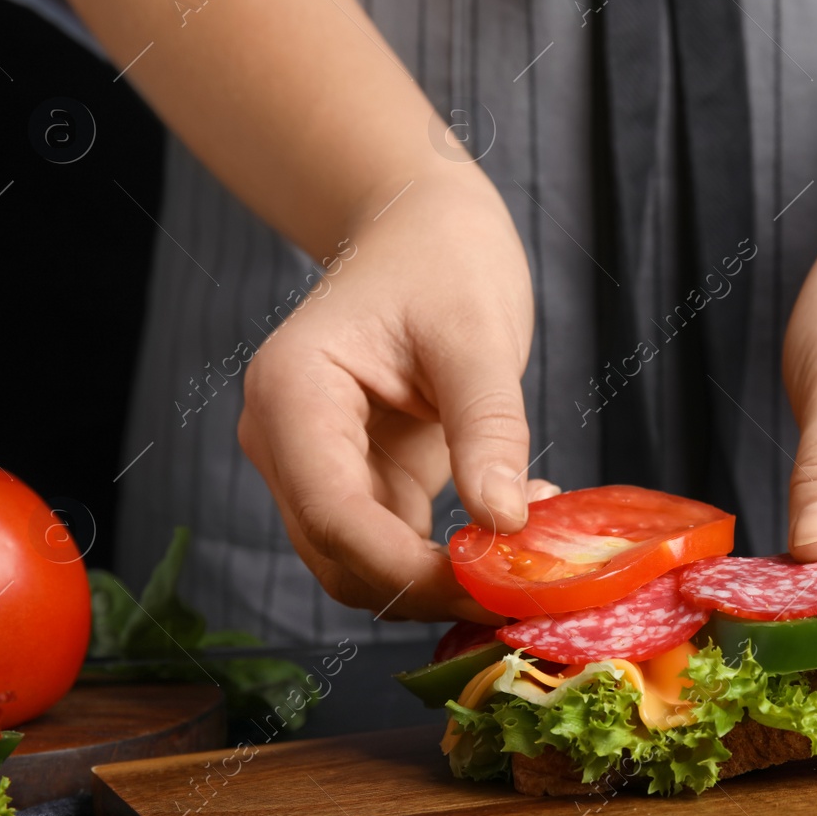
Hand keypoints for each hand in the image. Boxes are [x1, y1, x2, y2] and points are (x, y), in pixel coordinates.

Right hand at [238, 173, 543, 621]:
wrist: (423, 230)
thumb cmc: (443, 259)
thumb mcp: (477, 333)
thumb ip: (488, 427)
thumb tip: (504, 522)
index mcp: (293, 392)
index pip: (331, 514)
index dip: (405, 567)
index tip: (490, 579)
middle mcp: (286, 439)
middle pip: (338, 557)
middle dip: (427, 585)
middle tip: (525, 578)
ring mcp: (316, 465)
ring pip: (362, 566)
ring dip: (441, 578)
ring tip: (530, 547)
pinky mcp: (358, 478)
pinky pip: (393, 544)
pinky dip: (450, 555)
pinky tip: (515, 522)